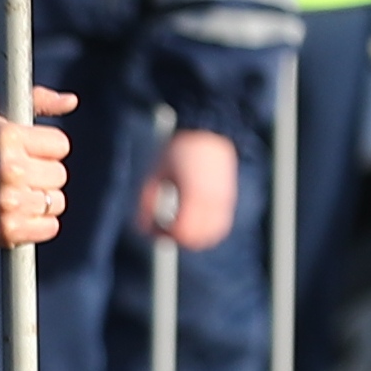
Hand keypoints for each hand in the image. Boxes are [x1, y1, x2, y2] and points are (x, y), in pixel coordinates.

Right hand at [0, 87, 73, 250]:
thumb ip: (36, 100)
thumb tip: (71, 101)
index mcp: (9, 138)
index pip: (60, 144)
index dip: (46, 147)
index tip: (30, 151)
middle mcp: (11, 171)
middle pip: (59, 174)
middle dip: (43, 172)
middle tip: (22, 173)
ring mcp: (10, 203)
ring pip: (56, 202)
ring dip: (41, 198)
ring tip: (18, 193)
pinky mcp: (7, 230)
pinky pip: (49, 227)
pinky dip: (39, 223)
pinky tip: (19, 212)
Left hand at [141, 125, 238, 249]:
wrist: (207, 132)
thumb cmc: (177, 151)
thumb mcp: (157, 173)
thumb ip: (147, 200)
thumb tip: (142, 229)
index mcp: (193, 193)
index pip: (182, 230)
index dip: (165, 234)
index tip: (153, 224)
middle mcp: (212, 200)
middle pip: (196, 238)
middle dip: (178, 238)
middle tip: (164, 227)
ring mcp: (223, 201)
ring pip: (211, 236)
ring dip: (194, 238)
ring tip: (179, 224)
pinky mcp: (229, 200)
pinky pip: (221, 227)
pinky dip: (207, 231)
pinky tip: (193, 222)